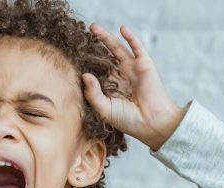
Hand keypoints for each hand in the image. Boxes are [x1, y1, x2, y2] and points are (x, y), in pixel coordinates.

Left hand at [82, 23, 185, 151]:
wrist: (151, 123)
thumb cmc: (128, 120)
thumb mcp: (104, 109)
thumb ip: (93, 94)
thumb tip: (84, 75)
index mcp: (109, 85)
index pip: (94, 69)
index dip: (85, 61)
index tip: (72, 52)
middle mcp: (119, 74)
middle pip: (104, 55)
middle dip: (93, 44)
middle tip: (81, 34)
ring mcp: (131, 68)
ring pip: (117, 48)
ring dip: (106, 37)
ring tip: (93, 27)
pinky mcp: (144, 64)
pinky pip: (137, 47)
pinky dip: (131, 37)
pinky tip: (122, 28)